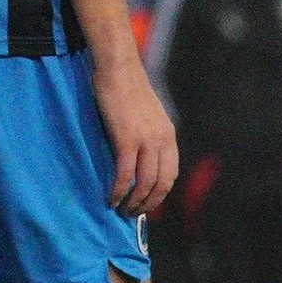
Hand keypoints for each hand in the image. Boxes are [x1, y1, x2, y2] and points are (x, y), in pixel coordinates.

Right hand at [92, 59, 179, 214]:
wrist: (118, 68)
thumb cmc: (126, 89)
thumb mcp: (147, 114)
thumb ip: (148, 135)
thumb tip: (140, 157)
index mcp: (168, 136)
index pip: (170, 174)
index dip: (159, 194)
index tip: (147, 203)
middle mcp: (162, 140)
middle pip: (161, 184)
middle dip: (148, 204)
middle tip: (133, 214)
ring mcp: (146, 140)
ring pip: (144, 183)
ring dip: (133, 202)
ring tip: (121, 210)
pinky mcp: (126, 139)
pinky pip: (125, 174)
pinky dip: (119, 191)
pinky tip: (111, 198)